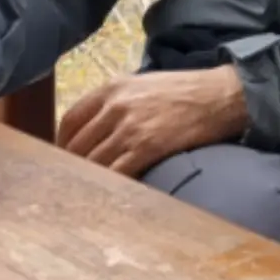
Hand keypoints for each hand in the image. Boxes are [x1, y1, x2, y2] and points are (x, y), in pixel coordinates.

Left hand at [57, 66, 248, 177]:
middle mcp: (115, 107)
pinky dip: (109, 186)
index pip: (70, 119)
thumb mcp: (140, 84)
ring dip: (88, 180)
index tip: (64, 158)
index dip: (62, 143)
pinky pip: (117, 173)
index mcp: (110, 88)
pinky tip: (109, 195)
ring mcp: (129, 128)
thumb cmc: (180, 90)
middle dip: (72, 166)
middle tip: (72, 182)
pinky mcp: (146, 148)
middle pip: (77, 145)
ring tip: (87, 193)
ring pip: (94, 162)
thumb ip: (114, 102)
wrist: (217, 96)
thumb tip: (94, 129)